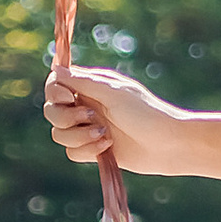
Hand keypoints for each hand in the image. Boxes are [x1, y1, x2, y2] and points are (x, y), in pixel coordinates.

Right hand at [42, 66, 183, 174]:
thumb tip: (55, 69)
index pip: (56, 85)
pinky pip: (72, 152)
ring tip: (104, 135)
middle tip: (92, 118)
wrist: (168, 145)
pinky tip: (107, 147)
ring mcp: (88, 128)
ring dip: (78, 137)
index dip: (55, 92)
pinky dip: (87, 150)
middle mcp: (86, 106)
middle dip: (65, 117)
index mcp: (91, 86)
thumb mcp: (114, 93)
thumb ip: (83, 82)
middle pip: (52, 111)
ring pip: (59, 134)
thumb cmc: (146, 114)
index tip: (69, 98)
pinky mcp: (93, 149)